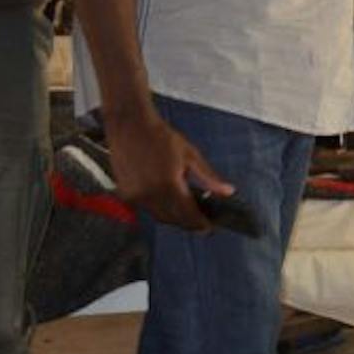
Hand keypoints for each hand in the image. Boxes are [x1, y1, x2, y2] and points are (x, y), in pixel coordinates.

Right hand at [101, 107, 230, 231]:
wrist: (130, 125)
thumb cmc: (161, 137)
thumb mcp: (191, 155)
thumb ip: (209, 177)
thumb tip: (228, 192)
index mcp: (168, 185)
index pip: (188, 214)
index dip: (200, 224)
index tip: (209, 227)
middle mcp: (150, 194)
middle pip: (173, 220)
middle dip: (188, 223)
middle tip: (200, 220)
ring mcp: (135, 195)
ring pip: (159, 216)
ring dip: (174, 217)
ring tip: (187, 210)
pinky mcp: (125, 193)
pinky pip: (146, 209)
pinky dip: (159, 209)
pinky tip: (169, 201)